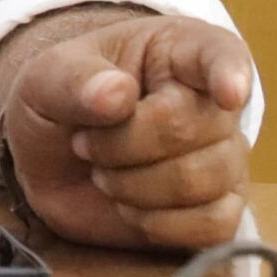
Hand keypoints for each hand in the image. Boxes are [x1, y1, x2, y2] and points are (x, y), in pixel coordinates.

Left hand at [0, 15, 254, 249]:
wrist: (51, 164)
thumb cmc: (60, 103)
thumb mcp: (46, 77)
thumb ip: (73, 80)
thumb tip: (118, 93)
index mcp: (179, 49)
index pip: (221, 53)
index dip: (230, 72)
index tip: (228, 93)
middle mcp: (213, 101)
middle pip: (197, 127)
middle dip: (125, 143)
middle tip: (84, 142)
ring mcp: (223, 157)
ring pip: (205, 180)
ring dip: (135, 185)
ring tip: (102, 172)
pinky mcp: (220, 209)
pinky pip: (214, 226)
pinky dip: (159, 224)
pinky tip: (129, 208)